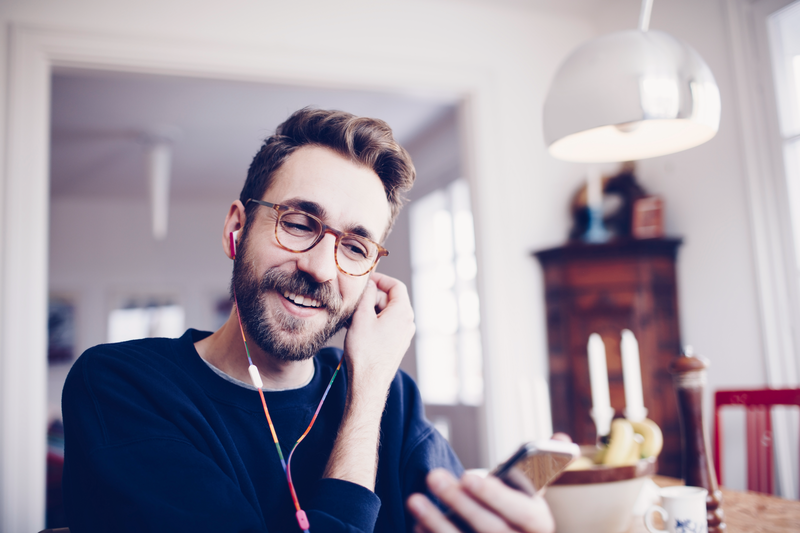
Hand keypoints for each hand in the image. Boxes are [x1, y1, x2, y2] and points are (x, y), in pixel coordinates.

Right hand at [343, 271, 414, 397]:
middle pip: (390, 299)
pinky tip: (356, 327)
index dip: (380, 279)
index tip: (366, 280)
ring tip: (351, 317)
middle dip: (371, 297)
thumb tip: (369, 284)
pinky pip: (386, 325)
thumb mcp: (361, 317)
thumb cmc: (365, 351)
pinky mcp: (396, 344)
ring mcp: (403, 334)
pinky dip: (372, 322)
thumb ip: (366, 295)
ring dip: (369, 311)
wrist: (369, 382)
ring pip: (386, 313)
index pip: (396, 285)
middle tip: (353, 302)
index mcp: (403, 312)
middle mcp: (407, 322)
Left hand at [407, 469, 554, 532]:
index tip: (468, 476)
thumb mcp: (530, 494)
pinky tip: (417, 523)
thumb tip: (562, 438)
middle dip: (459, 501)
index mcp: (539, 525)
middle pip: (489, 528)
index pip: (521, 512)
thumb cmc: (513, 513)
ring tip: (415, 499)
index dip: (494, 495)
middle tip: (433, 476)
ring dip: (437, 521)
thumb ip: (541, 467)